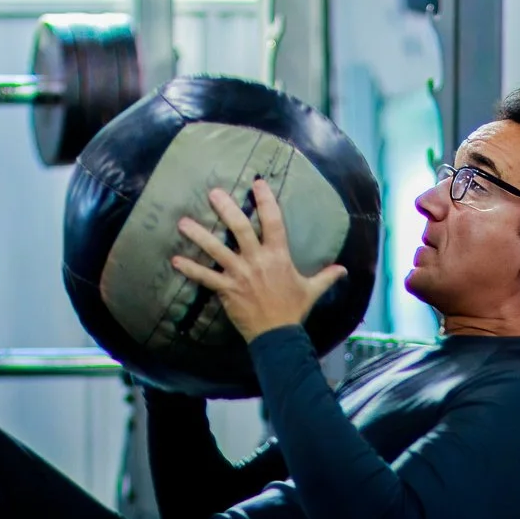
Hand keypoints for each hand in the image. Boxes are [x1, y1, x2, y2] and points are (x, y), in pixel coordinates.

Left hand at [170, 178, 347, 343]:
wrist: (278, 335)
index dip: (266, 201)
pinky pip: (205, 277)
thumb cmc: (294, 310)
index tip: (257, 183)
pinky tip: (175, 260)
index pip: (273, 222)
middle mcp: (257, 260)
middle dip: (226, 209)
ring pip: (216, 250)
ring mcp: (239, 274)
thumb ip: (326, 276)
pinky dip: (190, 269)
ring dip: (199, 235)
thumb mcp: (312, 290)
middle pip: (239, 229)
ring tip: (183, 222)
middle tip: (213, 193)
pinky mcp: (227, 289)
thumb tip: (344, 269)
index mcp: (278, 255)